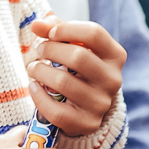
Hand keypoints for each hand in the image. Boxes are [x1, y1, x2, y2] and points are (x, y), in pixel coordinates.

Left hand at [27, 15, 125, 140]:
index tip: (50, 33)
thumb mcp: (74, 46)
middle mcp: (113, 80)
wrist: (87, 108)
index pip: (94, 33)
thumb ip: (57, 31)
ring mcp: (101, 104)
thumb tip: (37, 24)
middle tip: (39, 50)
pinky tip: (34, 87)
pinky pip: (56, 110)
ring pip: (64, 82)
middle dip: (51, 50)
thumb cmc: (79, 69)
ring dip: (40, 71)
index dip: (66, 29)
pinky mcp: (87, 123)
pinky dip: (38, 96)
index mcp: (115, 56)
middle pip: (78, 57)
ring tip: (33, 68)